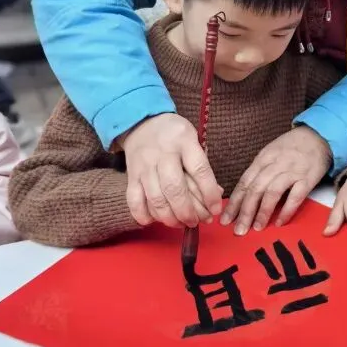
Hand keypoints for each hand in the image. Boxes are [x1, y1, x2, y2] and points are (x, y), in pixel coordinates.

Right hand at [121, 113, 222, 227]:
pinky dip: (144, 215)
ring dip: (169, 218)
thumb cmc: (174, 135)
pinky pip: (134, 201)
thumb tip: (214, 195)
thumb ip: (202, 166)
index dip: (209, 193)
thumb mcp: (193, 140)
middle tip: (196, 222)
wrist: (141, 123)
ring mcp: (144, 166)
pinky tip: (155, 220)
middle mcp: (162, 154)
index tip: (216, 209)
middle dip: (187, 212)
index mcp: (184, 141)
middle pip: (174, 189)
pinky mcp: (131, 176)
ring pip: (155, 199)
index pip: (199, 170)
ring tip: (180, 223)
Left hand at [222, 126, 331, 233]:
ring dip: (263, 212)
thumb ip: (258, 172)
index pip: (244, 182)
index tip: (225, 220)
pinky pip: (295, 196)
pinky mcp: (308, 178)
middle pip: (255, 189)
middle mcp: (275, 164)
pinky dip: (286, 210)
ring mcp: (292, 171)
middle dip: (245, 212)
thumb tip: (242, 196)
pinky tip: (279, 223)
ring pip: (272, 192)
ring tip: (257, 228)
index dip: (234, 203)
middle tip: (238, 230)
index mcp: (263, 158)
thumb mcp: (270, 153)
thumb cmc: (291, 147)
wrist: (318, 136)